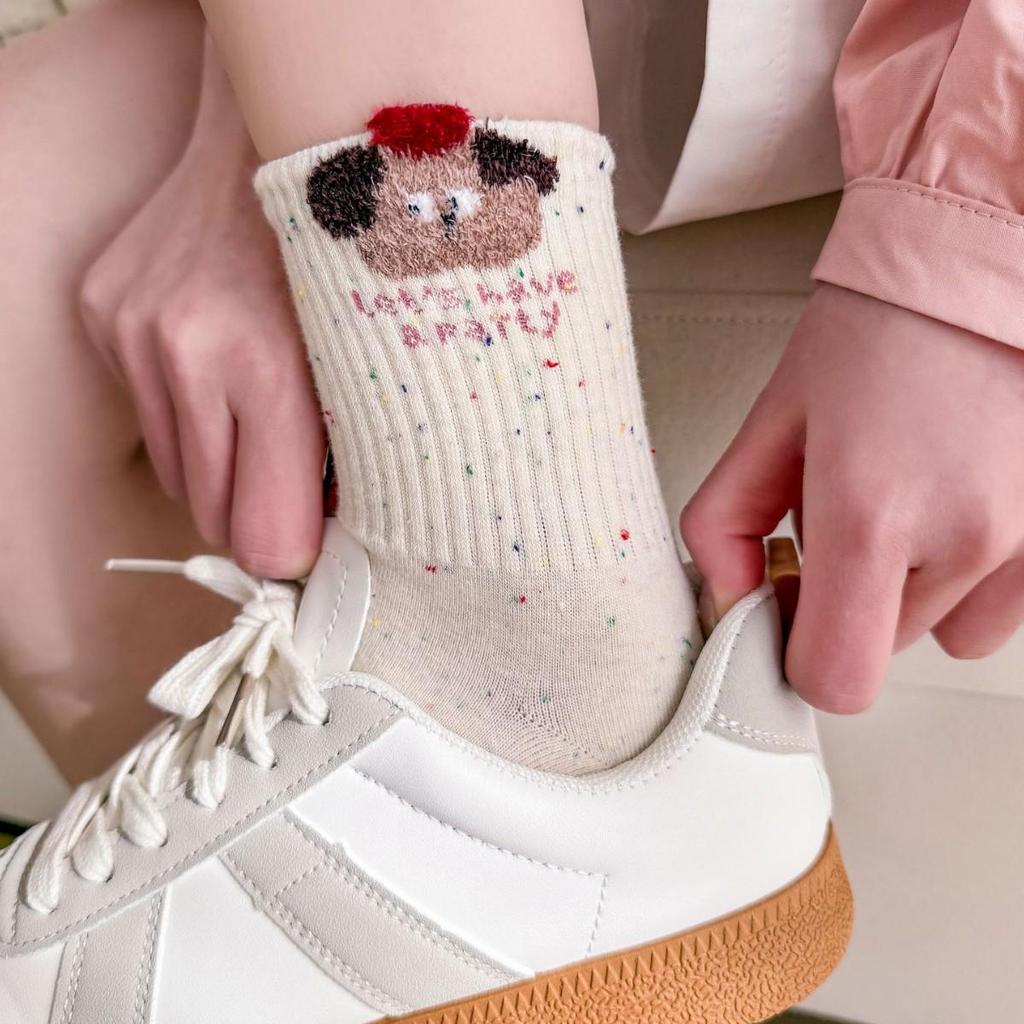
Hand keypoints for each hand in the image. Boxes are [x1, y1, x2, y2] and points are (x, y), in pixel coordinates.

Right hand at [80, 40, 322, 577]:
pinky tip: (220, 370)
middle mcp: (187, 353)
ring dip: (220, 470)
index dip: (290, 554)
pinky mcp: (103, 312)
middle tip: (293, 488)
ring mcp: (133, 330)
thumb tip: (321, 546)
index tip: (311, 549)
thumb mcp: (378, 361)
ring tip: (261, 421)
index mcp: (274, 371)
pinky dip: (188, 416)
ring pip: (176, 474)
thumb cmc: (351, 258)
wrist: (276, 144)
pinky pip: (148, 416)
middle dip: (256, 516)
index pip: (262, 535)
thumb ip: (354, 459)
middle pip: (213, 517)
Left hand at [682, 283, 1023, 712]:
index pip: (834, 679)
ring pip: (953, 628)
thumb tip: (727, 596)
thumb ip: (726, 519)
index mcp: (870, 515)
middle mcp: (963, 540)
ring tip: (917, 496)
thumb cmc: (881, 325)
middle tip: (851, 513)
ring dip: (921, 586)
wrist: (987, 258)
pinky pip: (1009, 600)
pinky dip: (980, 569)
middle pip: (883, 645)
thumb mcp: (775, 417)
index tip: (792, 603)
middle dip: (854, 596)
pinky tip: (965, 494)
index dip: (800, 653)